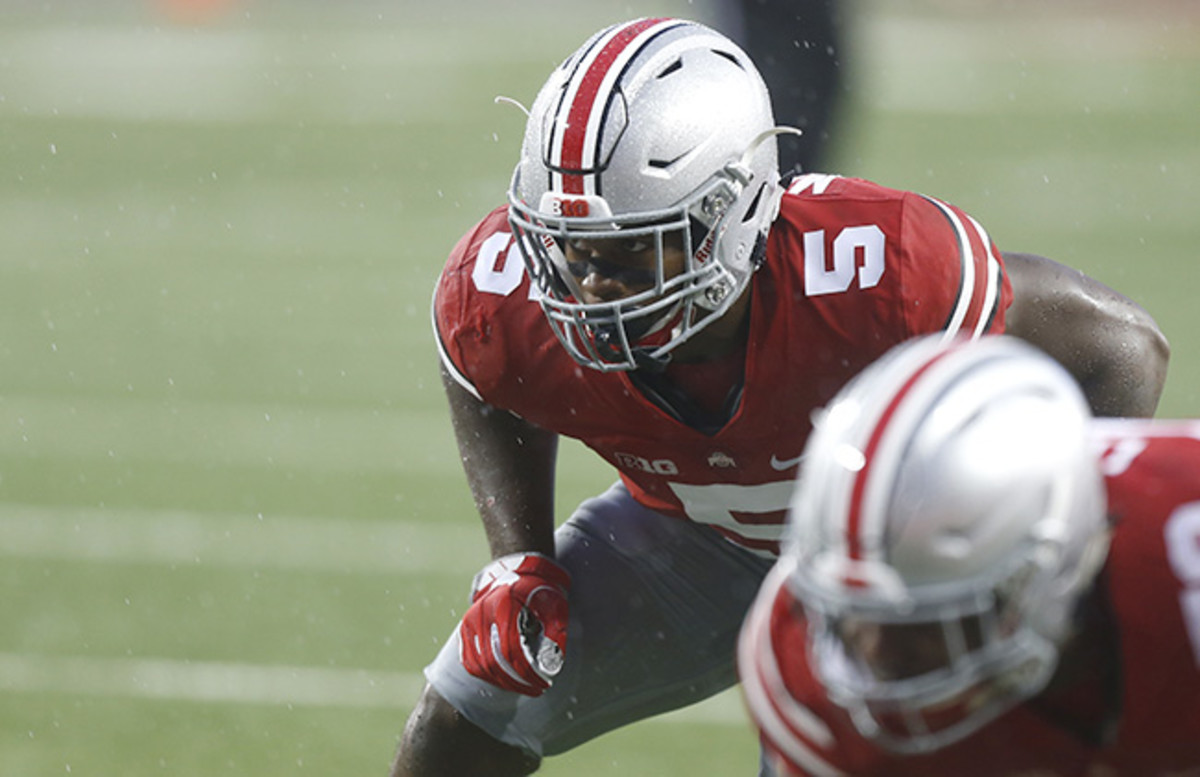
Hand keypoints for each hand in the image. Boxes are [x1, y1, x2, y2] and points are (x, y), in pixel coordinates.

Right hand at [458, 552, 569, 695]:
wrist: (517, 570)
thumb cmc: (539, 590)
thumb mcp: (554, 605)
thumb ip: (555, 632)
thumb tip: (554, 664)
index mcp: (505, 606)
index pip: (512, 651)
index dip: (527, 673)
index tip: (543, 683)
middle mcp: (483, 613)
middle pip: (495, 661)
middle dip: (516, 682)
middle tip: (535, 689)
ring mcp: (471, 620)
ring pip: (480, 664)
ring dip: (501, 682)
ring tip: (521, 687)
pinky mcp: (466, 627)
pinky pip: (469, 659)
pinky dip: (484, 674)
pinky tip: (500, 681)